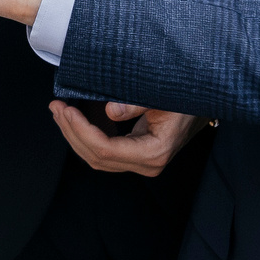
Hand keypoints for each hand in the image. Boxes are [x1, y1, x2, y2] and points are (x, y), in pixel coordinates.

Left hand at [50, 102, 197, 176]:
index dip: (81, 131)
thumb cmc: (187, 99)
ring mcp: (141, 163)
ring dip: (74, 135)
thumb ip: (136, 103)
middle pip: (96, 157)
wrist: (203, 107)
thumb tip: (108, 110)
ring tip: (59, 112)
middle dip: (72, 132)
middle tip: (56, 107)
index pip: (106, 150)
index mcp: (153, 153)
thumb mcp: (163, 95)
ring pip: (97, 158)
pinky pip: (104, 153)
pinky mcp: (135, 156)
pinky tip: (73, 120)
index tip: (66, 110)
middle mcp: (146, 164)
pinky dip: (85, 137)